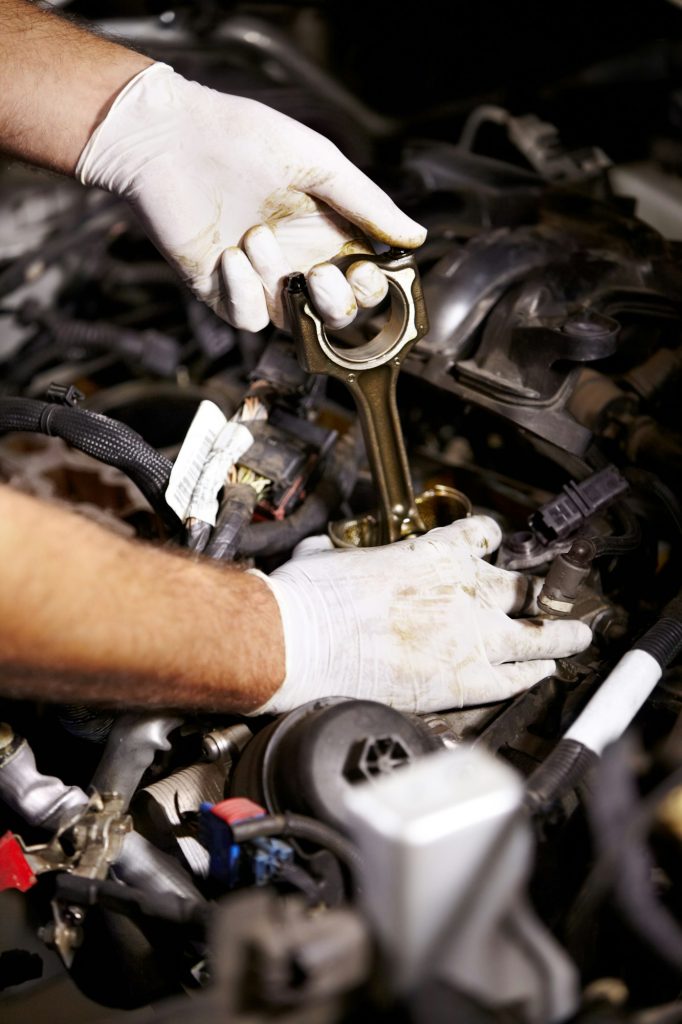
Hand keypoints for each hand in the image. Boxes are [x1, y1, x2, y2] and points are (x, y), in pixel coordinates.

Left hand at [76, 64, 425, 330]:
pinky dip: (243, 293)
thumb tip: (415, 236)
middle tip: (319, 271)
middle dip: (334, 301)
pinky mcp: (219, 289)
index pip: (363, 283)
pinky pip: (246, 318)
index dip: (370, 288)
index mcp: (326, 233)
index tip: (365, 269)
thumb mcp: (318, 163)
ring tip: (254, 235)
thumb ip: (367, 203)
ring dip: (278, 282)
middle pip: (333, 314)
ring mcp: (257, 279)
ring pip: (291, 319)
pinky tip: (229, 255)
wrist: (170, 137)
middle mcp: (296, 260)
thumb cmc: (241, 136)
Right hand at [249, 516, 591, 714]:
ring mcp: (474, 636)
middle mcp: (467, 588)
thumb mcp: (328, 557)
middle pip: (519, 586)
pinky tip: (544, 674)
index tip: (492, 544)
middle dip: (532, 591)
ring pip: (540, 633)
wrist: (305, 640)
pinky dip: (535, 675)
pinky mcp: (468, 680)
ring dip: (563, 633)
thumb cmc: (313, 598)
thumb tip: (321, 556)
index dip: (490, 540)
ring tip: (577, 635)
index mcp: (436, 553)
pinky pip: (516, 678)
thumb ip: (340, 557)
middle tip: (541, 595)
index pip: (482, 535)